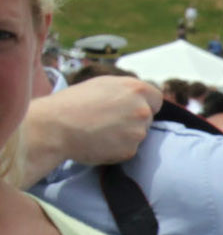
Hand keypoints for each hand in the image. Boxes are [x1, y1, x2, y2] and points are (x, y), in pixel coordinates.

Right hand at [20, 76, 159, 178]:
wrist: (55, 126)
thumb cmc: (73, 102)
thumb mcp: (102, 84)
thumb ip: (126, 91)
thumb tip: (140, 98)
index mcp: (136, 89)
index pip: (156, 98)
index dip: (144, 103)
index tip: (131, 107)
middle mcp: (142, 110)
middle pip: (148, 117)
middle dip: (133, 119)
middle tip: (108, 120)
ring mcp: (138, 132)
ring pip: (139, 134)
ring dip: (125, 135)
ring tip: (100, 130)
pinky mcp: (130, 150)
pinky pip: (129, 149)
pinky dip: (117, 148)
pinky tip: (99, 142)